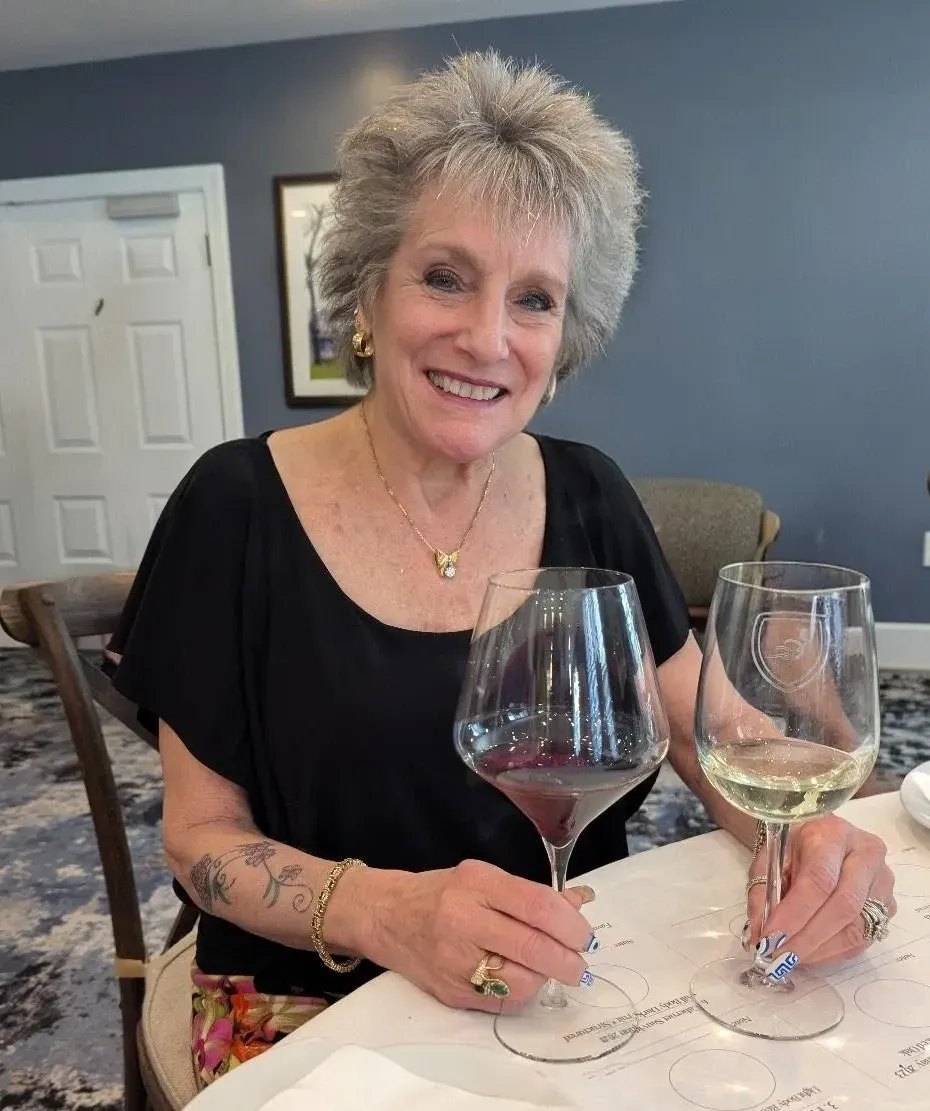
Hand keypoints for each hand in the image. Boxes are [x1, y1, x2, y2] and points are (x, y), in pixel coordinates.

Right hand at [359, 860, 596, 1013]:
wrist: (386, 917)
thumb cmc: (442, 893)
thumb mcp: (484, 878)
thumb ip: (530, 894)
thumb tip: (579, 903)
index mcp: (477, 884)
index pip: (537, 907)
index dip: (570, 925)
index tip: (584, 935)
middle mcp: (464, 920)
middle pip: (532, 948)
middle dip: (568, 961)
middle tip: (579, 963)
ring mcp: (455, 961)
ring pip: (521, 983)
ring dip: (545, 979)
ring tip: (547, 968)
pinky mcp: (452, 992)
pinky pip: (502, 1003)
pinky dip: (520, 993)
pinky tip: (520, 978)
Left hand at [745, 816, 895, 967]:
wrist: (816, 838)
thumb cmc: (791, 846)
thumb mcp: (768, 858)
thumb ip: (762, 893)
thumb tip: (759, 934)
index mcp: (832, 833)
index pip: (820, 879)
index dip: (795, 913)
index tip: (770, 937)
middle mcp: (866, 854)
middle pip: (843, 906)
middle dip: (808, 937)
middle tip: (779, 955)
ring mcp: (882, 881)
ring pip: (857, 928)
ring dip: (820, 949)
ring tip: (790, 957)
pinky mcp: (887, 905)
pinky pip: (863, 939)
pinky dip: (832, 952)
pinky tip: (810, 953)